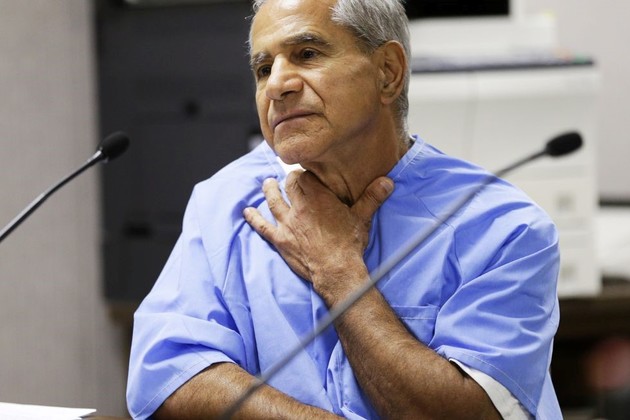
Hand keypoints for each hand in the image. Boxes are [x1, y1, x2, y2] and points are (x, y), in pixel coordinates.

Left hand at [243, 171, 392, 301]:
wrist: (336, 270)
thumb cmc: (349, 245)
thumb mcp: (363, 218)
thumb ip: (372, 197)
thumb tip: (387, 181)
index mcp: (319, 197)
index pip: (307, 176)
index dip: (307, 173)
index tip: (309, 172)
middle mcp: (300, 207)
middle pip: (289, 185)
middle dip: (290, 180)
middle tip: (291, 177)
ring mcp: (287, 224)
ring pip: (273, 200)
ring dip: (269, 190)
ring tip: (267, 183)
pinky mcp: (280, 240)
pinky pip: (262, 226)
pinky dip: (253, 218)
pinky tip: (247, 212)